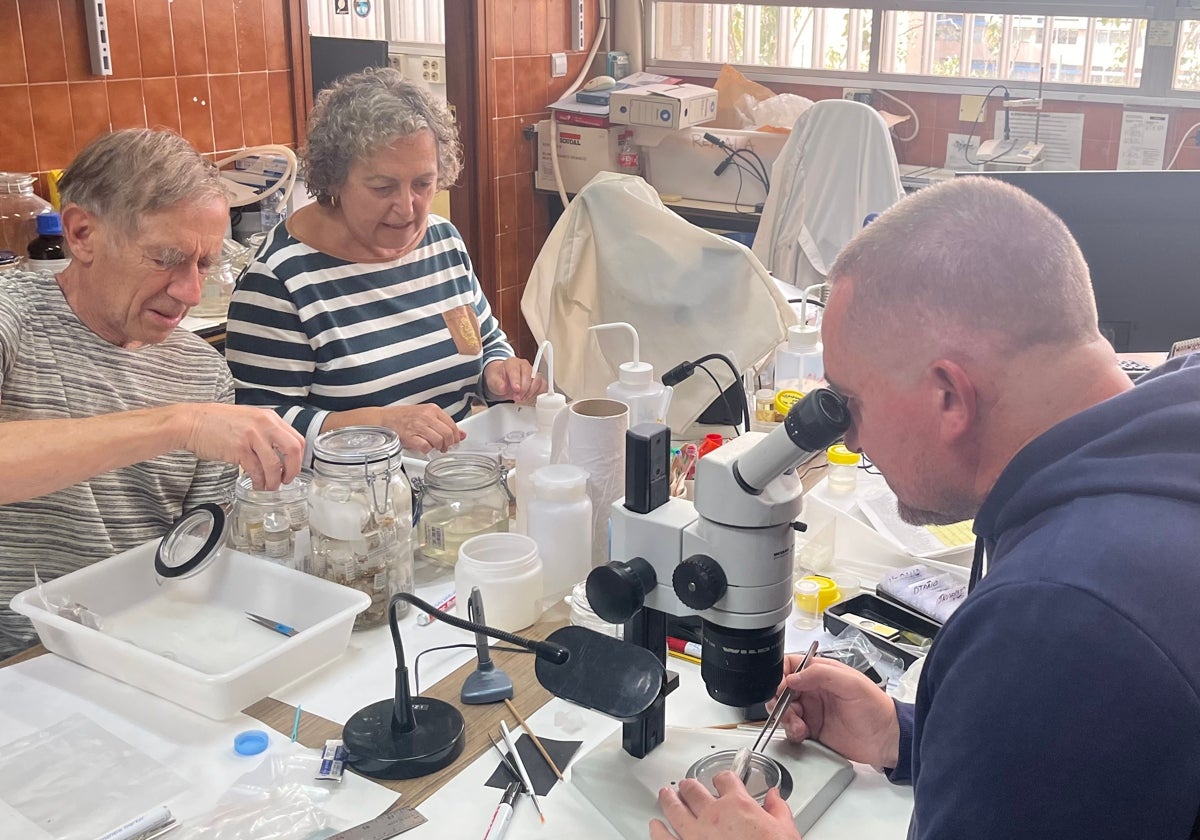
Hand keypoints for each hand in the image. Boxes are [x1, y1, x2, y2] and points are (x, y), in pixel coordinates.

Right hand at [181, 404, 303, 490]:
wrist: (191, 422)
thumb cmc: (217, 423)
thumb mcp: (249, 420)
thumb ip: (266, 432)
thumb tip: (280, 452)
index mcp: (269, 418)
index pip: (297, 439)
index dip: (299, 458)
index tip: (293, 468)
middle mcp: (264, 425)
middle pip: (292, 450)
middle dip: (292, 470)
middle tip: (286, 480)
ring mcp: (252, 436)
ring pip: (274, 464)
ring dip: (273, 481)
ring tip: (269, 487)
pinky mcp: (239, 449)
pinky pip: (256, 470)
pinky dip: (259, 481)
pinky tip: (257, 484)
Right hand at [379, 403, 463, 453]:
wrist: (383, 419)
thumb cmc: (403, 417)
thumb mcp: (426, 415)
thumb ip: (444, 424)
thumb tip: (462, 434)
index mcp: (432, 409)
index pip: (452, 424)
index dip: (456, 436)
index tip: (454, 441)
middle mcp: (426, 416)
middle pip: (447, 434)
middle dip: (449, 444)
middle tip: (445, 447)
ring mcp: (418, 426)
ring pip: (438, 441)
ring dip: (438, 448)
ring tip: (435, 448)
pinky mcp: (410, 436)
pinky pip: (426, 447)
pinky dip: (427, 451)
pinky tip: (424, 448)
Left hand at [484, 358, 543, 402]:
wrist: (501, 378)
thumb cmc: (498, 377)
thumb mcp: (492, 380)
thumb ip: (497, 383)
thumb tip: (502, 388)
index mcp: (512, 362)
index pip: (516, 370)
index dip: (516, 380)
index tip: (516, 389)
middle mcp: (524, 365)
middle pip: (529, 375)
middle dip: (523, 389)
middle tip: (517, 397)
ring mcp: (532, 372)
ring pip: (537, 380)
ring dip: (530, 391)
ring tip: (521, 398)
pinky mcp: (537, 380)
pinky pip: (542, 385)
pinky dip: (537, 392)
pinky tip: (528, 396)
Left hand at [650, 772, 798, 839]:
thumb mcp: (785, 831)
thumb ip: (778, 810)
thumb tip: (775, 796)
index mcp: (737, 805)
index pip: (725, 780)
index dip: (722, 778)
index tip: (721, 781)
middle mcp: (713, 815)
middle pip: (694, 790)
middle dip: (689, 786)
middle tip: (686, 785)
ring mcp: (695, 833)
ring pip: (674, 809)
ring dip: (669, 800)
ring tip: (666, 795)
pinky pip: (664, 838)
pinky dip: (658, 831)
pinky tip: (655, 826)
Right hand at [773, 656, 900, 768]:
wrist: (886, 741)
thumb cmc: (876, 708)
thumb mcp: (851, 684)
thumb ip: (821, 674)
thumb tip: (792, 677)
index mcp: (822, 673)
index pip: (791, 665)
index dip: (780, 675)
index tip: (782, 688)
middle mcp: (813, 690)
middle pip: (782, 689)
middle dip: (779, 700)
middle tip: (788, 710)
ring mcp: (812, 711)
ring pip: (783, 710)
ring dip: (785, 718)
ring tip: (799, 725)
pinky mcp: (812, 730)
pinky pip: (791, 729)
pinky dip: (791, 732)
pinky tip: (803, 734)